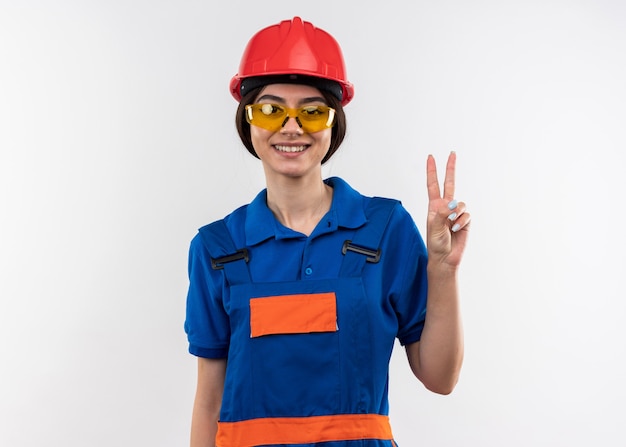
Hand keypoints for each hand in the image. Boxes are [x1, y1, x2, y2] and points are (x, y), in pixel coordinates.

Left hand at [426, 152, 469, 267]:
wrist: (445, 258)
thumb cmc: (435, 243)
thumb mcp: (434, 227)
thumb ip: (442, 213)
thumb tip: (452, 203)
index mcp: (434, 206)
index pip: (432, 184)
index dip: (432, 171)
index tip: (431, 157)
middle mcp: (445, 207)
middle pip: (449, 183)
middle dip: (450, 169)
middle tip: (452, 153)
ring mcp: (456, 213)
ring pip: (460, 204)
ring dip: (456, 214)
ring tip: (450, 226)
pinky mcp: (465, 221)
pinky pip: (466, 214)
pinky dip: (462, 222)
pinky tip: (456, 230)